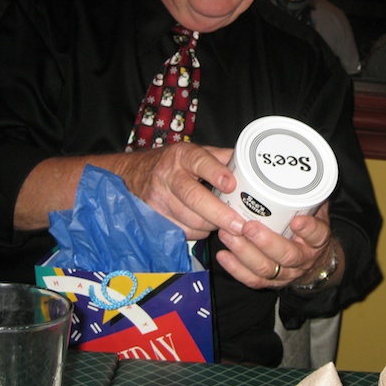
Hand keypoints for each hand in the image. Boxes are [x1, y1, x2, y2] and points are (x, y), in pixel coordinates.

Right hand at [112, 142, 244, 239]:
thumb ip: (220, 158)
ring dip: (212, 226)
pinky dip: (198, 232)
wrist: (134, 174)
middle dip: (219, 214)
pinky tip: (207, 227)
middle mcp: (168, 175)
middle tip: (239, 225)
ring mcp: (158, 198)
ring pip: (190, 219)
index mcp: (183, 155)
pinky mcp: (153, 217)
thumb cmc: (173, 164)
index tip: (231, 184)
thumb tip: (250, 163)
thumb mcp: (195, 153)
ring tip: (227, 225)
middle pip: (194, 198)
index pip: (200, 162)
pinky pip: (182, 231)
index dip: (216, 174)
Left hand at [215, 201, 340, 288]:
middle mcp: (304, 259)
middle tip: (248, 226)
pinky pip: (253, 280)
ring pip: (266, 269)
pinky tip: (223, 255)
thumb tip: (294, 167)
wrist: (314, 262)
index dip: (308, 229)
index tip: (297, 221)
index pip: (318, 235)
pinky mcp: (271, 282)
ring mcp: (287, 273)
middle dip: (266, 242)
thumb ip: (307, 194)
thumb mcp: (316, 211)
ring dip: (244, 252)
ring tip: (227, 235)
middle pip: (287, 255)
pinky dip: (236, 269)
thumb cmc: (309, 228)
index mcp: (318, 239)